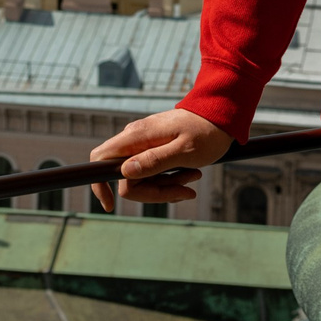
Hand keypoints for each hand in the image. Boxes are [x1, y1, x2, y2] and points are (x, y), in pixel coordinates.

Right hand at [88, 109, 231, 209]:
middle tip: (184, 190)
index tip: (110, 205)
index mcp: (137, 136)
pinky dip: (170, 179)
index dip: (99, 184)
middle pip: (127, 178)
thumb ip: (154, 160)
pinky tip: (190, 175)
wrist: (221, 115)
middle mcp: (135, 139)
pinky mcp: (154, 148)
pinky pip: (153, 172)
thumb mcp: (184, 150)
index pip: (100, 159)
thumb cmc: (206, 132)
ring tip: (194, 177)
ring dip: (167, 185)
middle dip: (154, 190)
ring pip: (143, 177)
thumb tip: (124, 172)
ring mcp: (144, 143)